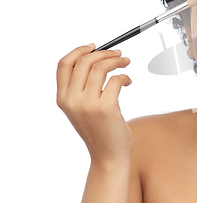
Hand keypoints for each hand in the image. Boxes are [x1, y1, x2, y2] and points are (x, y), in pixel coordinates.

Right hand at [56, 43, 132, 164]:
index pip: (63, 65)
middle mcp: (71, 101)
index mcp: (63, 99)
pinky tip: (128, 81)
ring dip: (117, 61)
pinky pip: (116, 80)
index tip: (95, 46)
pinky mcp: (106, 108)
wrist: (108, 156)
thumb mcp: (83, 108)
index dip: (79, 51)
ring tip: (126, 63)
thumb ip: (82, 88)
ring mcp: (87, 105)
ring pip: (101, 67)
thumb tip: (97, 57)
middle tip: (119, 54)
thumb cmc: (100, 130)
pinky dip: (125, 76)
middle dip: (104, 53)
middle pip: (84, 62)